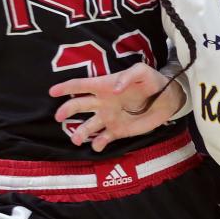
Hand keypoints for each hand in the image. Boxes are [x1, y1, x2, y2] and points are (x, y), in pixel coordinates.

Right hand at [49, 63, 184, 152]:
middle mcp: (102, 103)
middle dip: (67, 111)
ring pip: (88, 126)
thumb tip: (113, 89)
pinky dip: (98, 144)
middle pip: (78, 106)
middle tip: (58, 117)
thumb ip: (128, 76)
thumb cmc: (152, 81)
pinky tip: (97, 146)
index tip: (52, 92)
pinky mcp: (117, 131)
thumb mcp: (142, 72)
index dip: (65, 88)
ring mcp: (108, 118)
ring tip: (77, 140)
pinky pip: (103, 139)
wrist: (167, 99)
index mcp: (104, 86)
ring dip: (80, 133)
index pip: (80, 85)